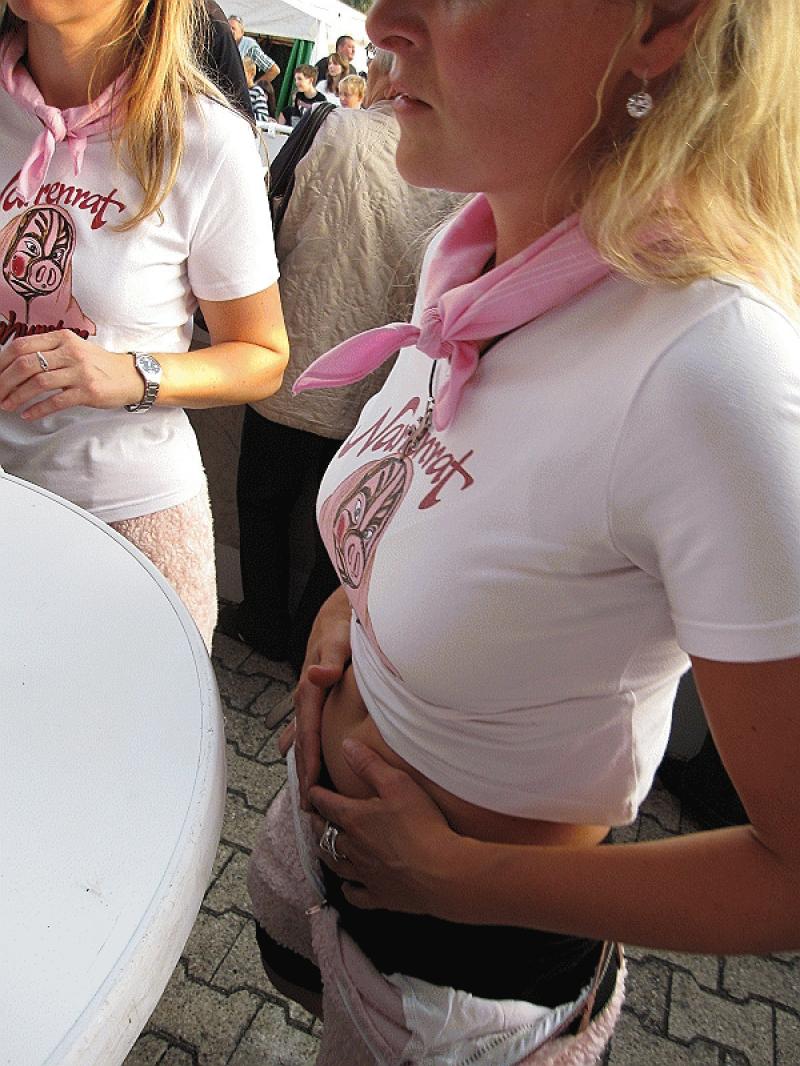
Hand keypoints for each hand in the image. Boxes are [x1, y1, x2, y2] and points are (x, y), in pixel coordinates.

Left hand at [0, 331, 142, 419]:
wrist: (130, 376)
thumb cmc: (98, 365)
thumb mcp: (74, 348)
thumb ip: (48, 351)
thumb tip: (15, 365)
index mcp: (62, 338)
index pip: (22, 345)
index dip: (2, 362)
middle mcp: (70, 352)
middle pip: (25, 364)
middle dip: (4, 381)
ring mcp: (79, 371)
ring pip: (38, 383)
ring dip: (17, 396)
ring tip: (8, 405)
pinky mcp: (88, 391)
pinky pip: (56, 401)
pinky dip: (38, 409)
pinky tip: (28, 414)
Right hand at [278, 587, 351, 808]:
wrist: (337, 612)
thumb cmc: (341, 624)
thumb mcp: (339, 638)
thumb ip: (331, 658)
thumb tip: (319, 675)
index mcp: (311, 688)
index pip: (308, 732)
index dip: (310, 760)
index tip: (311, 788)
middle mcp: (307, 696)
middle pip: (302, 741)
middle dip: (304, 773)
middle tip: (308, 807)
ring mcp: (310, 698)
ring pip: (304, 737)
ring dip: (304, 764)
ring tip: (307, 795)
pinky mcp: (317, 696)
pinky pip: (309, 727)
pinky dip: (307, 746)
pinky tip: (306, 762)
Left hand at [309, 739, 461, 915]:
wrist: (442, 872)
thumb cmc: (422, 824)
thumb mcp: (398, 784)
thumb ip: (370, 764)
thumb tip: (346, 746)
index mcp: (355, 819)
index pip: (327, 804)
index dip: (317, 795)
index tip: (311, 790)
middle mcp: (353, 848)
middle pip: (325, 834)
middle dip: (317, 823)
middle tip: (314, 817)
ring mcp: (365, 874)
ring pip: (335, 864)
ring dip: (326, 853)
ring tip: (323, 847)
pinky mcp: (380, 896)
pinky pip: (355, 894)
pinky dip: (348, 888)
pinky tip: (348, 885)